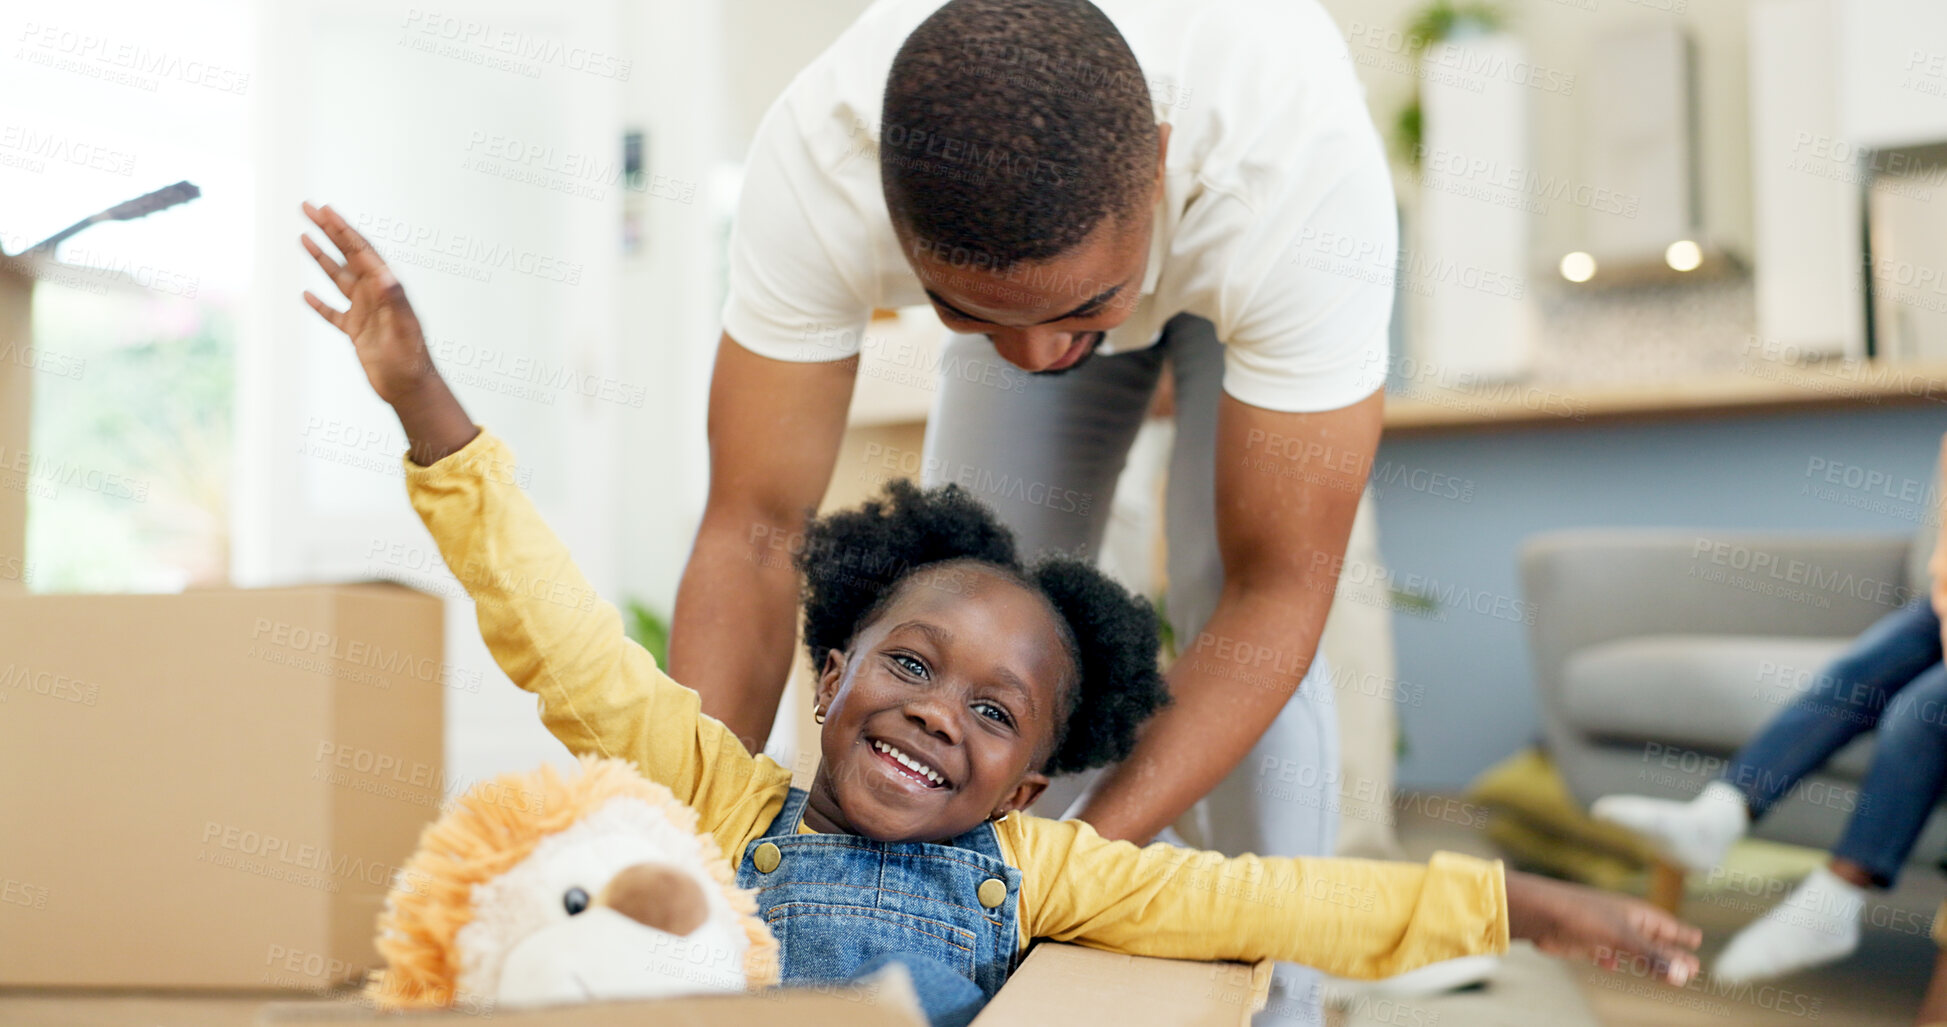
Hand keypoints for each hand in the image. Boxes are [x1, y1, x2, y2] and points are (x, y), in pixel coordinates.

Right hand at [299, 201, 434, 405]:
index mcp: (386, 288)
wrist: (410, 389)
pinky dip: (320, 303)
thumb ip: (395, 300)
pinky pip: (334, 313)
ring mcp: (364, 312)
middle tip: (307, 208)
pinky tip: (306, 294)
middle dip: (328, 231)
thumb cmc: (410, 360)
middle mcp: (375, 294)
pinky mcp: (357, 332)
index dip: (342, 228)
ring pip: (338, 279)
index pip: (360, 250)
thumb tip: (385, 273)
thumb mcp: (403, 328)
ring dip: (321, 258)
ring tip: (303, 238)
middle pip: (347, 255)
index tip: (324, 209)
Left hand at [1506, 871, 1700, 985]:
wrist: (1540, 913)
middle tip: (1693, 967)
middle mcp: (1622, 921)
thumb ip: (1652, 957)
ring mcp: (1604, 932)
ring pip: (1632, 950)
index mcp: (1636, 914)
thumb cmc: (1583, 916)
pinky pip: (1604, 953)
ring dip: (1647, 961)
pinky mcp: (1585, 942)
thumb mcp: (1622, 938)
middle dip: (1672, 954)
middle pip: (1654, 941)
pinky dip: (1610, 960)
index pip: (1668, 926)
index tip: (1697, 940)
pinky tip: (1611, 966)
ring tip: (1663, 973)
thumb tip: (1684, 975)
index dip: (1682, 935)